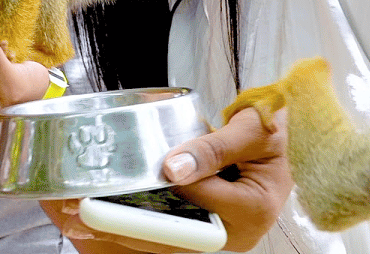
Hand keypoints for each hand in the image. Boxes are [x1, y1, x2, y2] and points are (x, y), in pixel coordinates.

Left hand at [54, 107, 291, 252]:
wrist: (283, 138)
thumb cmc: (273, 129)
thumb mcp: (251, 129)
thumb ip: (213, 147)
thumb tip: (172, 168)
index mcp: (254, 208)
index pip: (197, 200)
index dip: (159, 192)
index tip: (119, 186)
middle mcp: (236, 231)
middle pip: (176, 234)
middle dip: (129, 225)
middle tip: (86, 211)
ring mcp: (219, 234)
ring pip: (167, 239)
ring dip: (127, 229)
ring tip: (86, 217)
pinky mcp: (204, 228)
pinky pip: (168, 232)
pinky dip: (138, 225)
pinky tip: (105, 217)